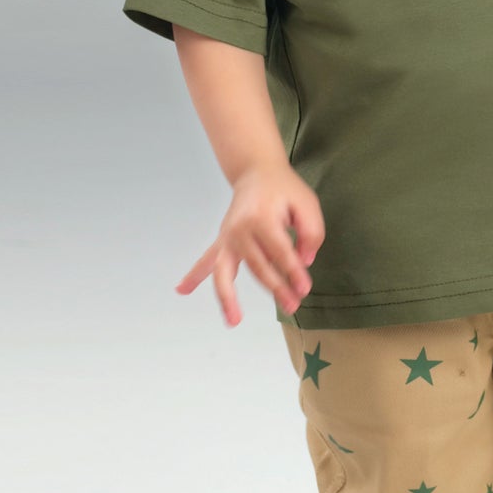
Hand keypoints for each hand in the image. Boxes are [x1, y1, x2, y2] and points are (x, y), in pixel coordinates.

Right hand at [174, 161, 324, 325]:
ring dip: (229, 298)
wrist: (257, 172)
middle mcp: (240, 229)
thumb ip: (311, 232)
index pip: (280, 253)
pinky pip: (205, 260)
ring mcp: (228, 236)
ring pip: (225, 272)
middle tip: (293, 305)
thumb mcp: (307, 204)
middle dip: (276, 289)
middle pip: (258, 267)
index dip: (294, 273)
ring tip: (234, 320)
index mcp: (262, 218)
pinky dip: (193, 275)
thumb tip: (304, 262)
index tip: (304, 289)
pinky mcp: (222, 240)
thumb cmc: (284, 189)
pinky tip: (181, 290)